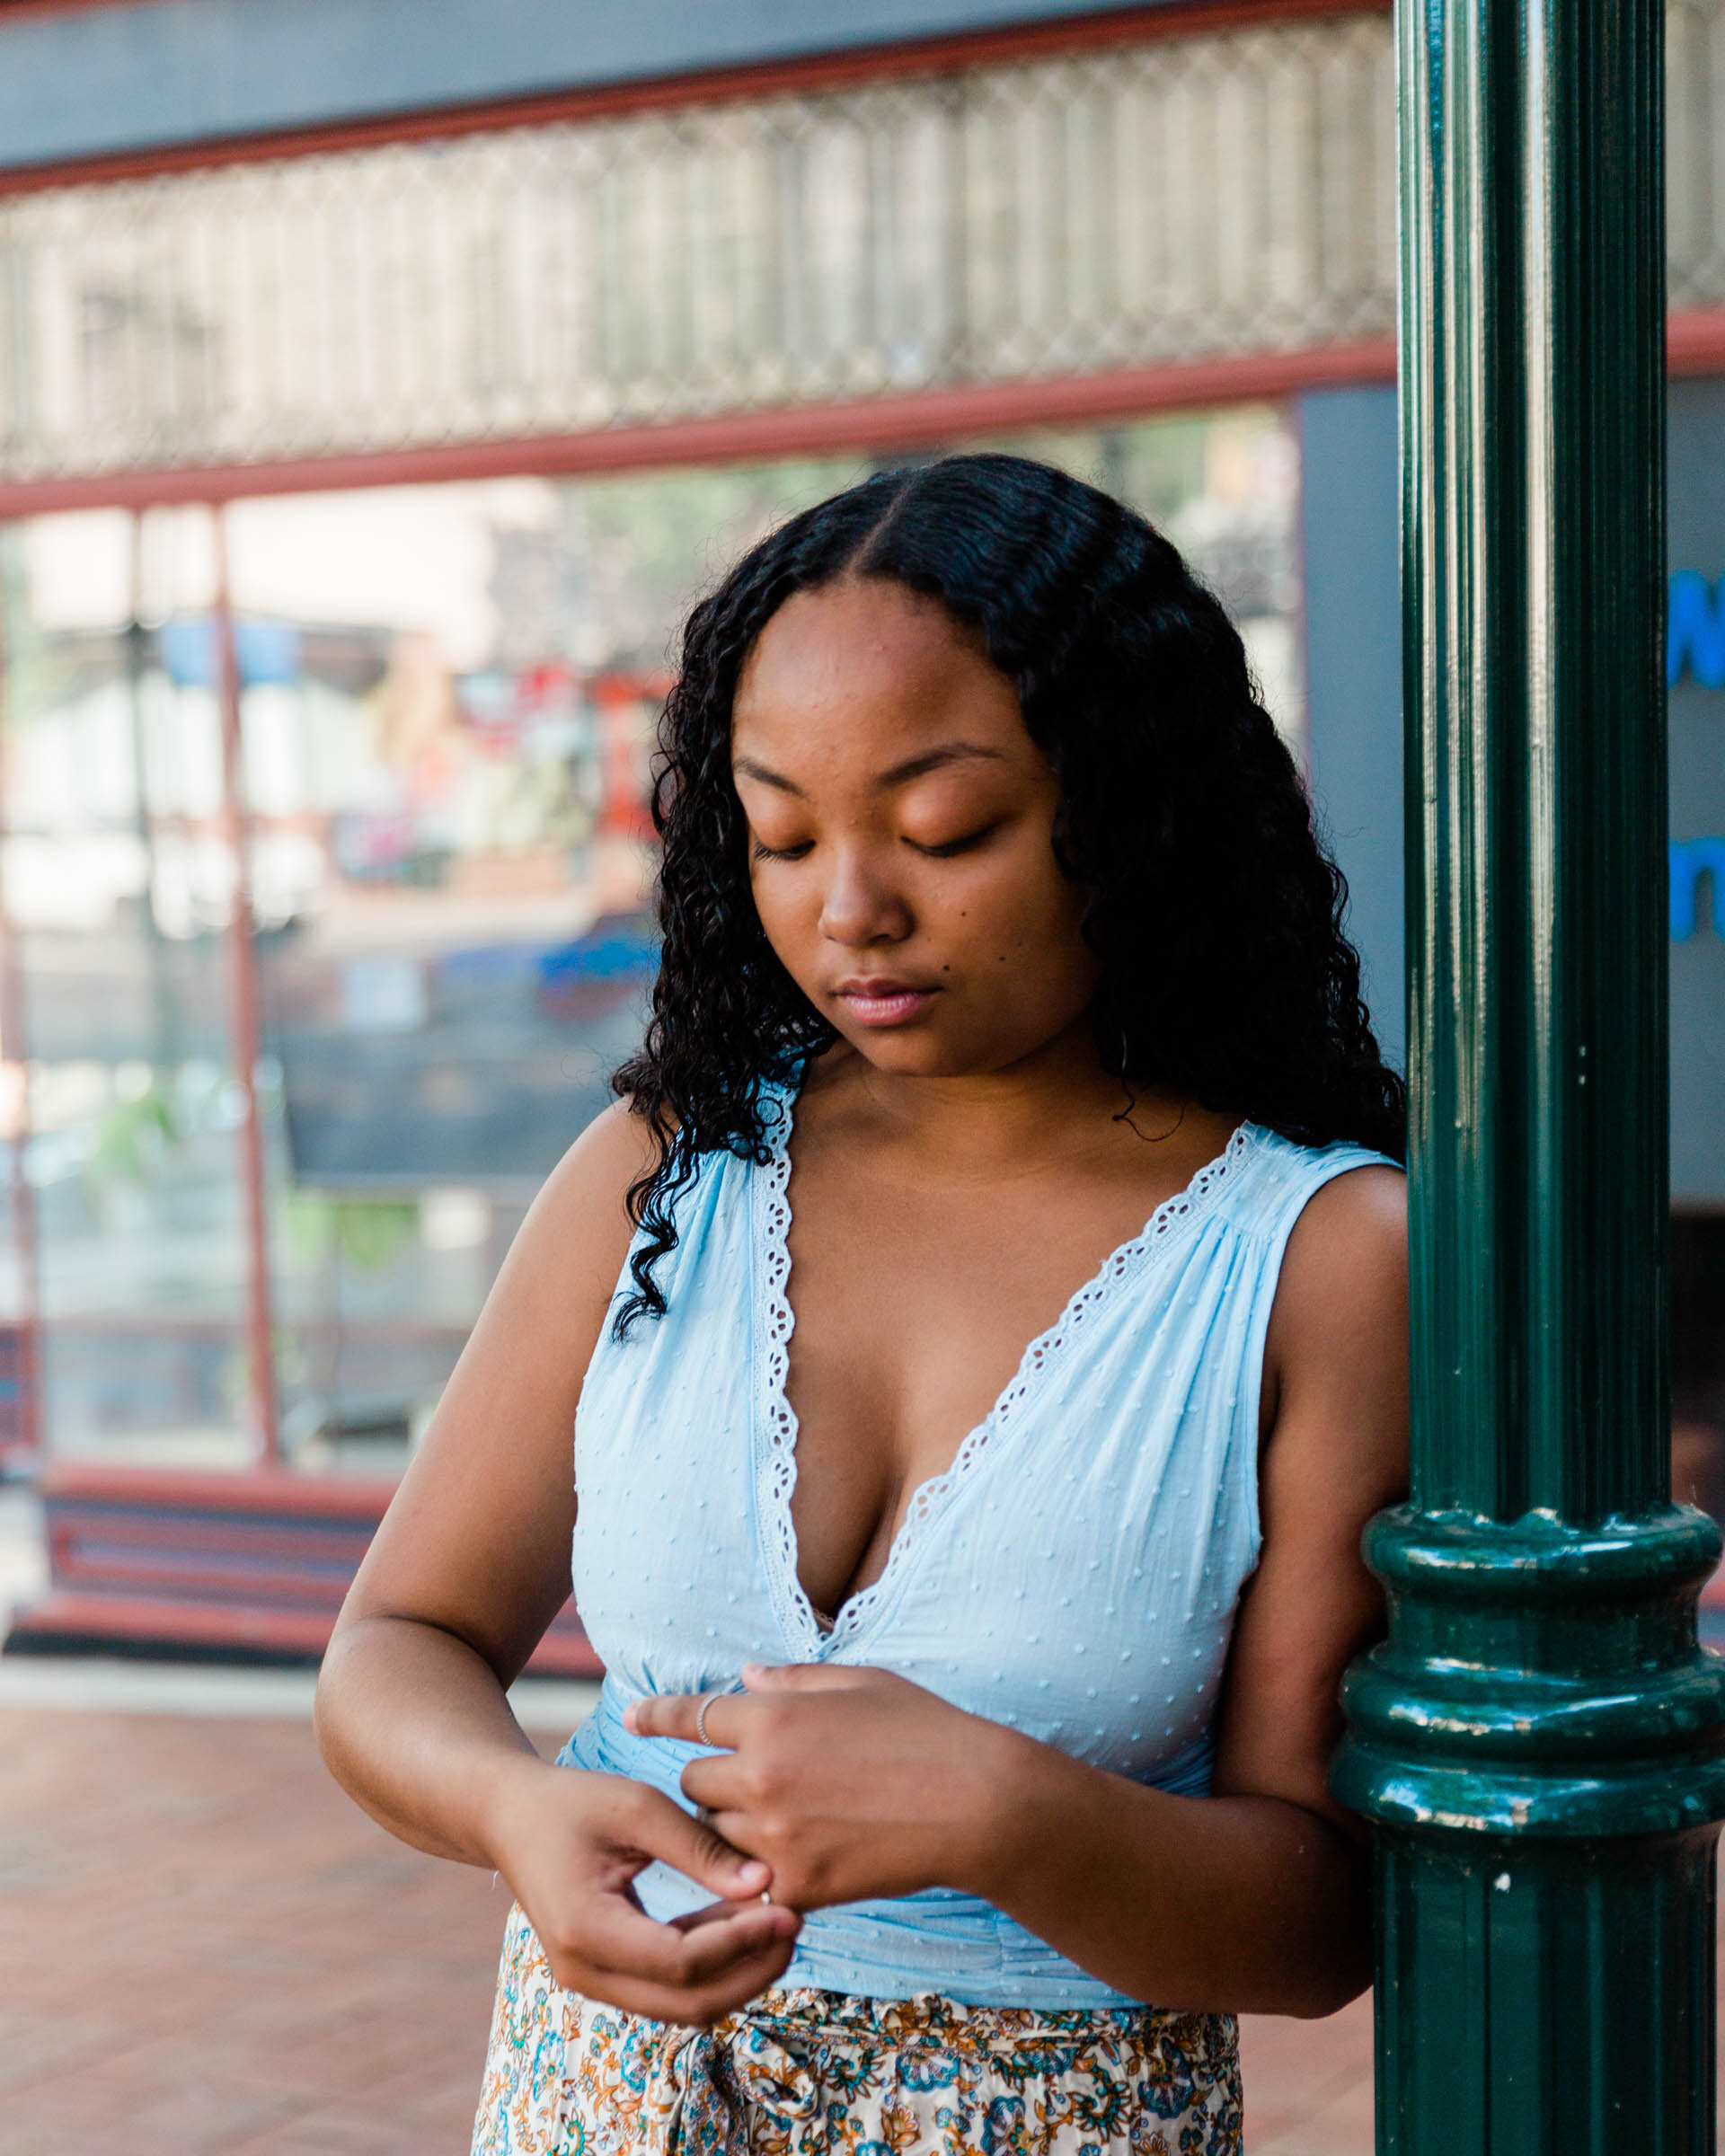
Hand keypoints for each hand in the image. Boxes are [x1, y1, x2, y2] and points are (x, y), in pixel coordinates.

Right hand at [480, 1755, 801, 2024]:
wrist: (510, 1818)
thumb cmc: (571, 1802)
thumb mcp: (635, 1805)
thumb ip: (698, 1847)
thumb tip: (764, 1884)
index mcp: (586, 1929)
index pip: (681, 1963)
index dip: (741, 1943)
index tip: (788, 1909)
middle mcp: (585, 1971)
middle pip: (688, 2003)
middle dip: (751, 1971)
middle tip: (796, 1922)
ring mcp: (592, 1980)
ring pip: (683, 2005)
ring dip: (737, 1972)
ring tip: (779, 1920)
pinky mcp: (606, 1973)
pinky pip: (669, 1988)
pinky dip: (712, 1964)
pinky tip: (745, 1921)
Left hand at [625, 1663, 1018, 1910]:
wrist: (977, 1803)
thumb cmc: (925, 1729)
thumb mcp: (859, 1683)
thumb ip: (792, 1682)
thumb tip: (746, 1678)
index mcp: (771, 1718)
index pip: (691, 1715)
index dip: (657, 1715)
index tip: (631, 1718)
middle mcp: (760, 1775)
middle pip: (696, 1781)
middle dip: (717, 1779)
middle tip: (761, 1780)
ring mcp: (775, 1835)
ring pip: (716, 1835)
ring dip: (735, 1828)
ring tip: (786, 1820)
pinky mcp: (798, 1884)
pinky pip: (751, 1880)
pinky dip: (763, 1872)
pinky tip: (799, 1861)